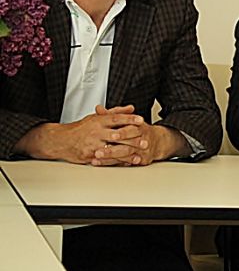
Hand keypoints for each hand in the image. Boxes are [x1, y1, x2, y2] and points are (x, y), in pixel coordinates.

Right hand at [13, 108, 145, 164]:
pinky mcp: (90, 155)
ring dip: (127, 153)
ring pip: (113, 149)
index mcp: (99, 121)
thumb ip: (115, 112)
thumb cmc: (81, 129)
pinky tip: (127, 162)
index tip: (141, 120)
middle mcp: (96, 132)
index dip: (129, 119)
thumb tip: (131, 108)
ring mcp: (93, 144)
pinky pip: (106, 159)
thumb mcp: (97, 117)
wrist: (61, 141)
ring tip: (139, 155)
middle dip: (132, 139)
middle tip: (145, 141)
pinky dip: (118, 161)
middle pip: (117, 135)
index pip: (116, 118)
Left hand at [92, 105, 190, 165]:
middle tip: (99, 151)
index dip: (122, 133)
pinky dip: (114, 163)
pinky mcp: (141, 160)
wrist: (158, 141)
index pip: (132, 129)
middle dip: (113, 149)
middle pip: (128, 145)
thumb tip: (99, 109)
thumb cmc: (139, 130)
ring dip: (111, 157)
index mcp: (139, 127)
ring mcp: (142, 151)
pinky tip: (104, 163)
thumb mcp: (128, 119)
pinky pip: (127, 163)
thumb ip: (112, 114)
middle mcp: (142, 139)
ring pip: (126, 155)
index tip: (111, 135)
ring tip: (97, 157)